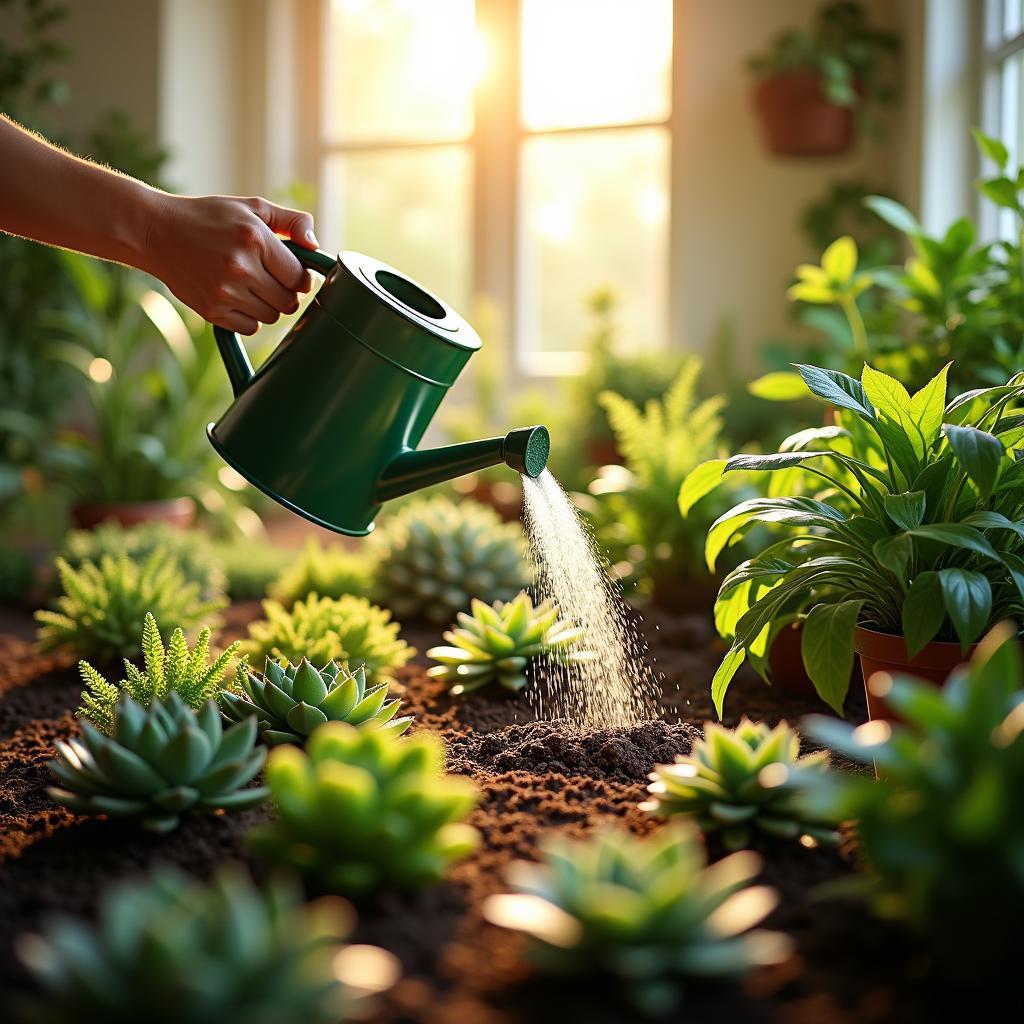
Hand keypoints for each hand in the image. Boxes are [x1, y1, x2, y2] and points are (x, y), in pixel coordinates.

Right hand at [143, 193, 319, 333]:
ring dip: (268, 305)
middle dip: (285, 292)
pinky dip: (249, 317)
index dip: (300, 278)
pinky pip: (251, 327)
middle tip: (271, 279)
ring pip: (271, 316)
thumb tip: (316, 246)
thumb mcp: (251, 208)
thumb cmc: (208, 218)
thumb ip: (291, 222)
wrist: (156, 232)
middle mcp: (241, 267)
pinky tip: (237, 297)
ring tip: (251, 286)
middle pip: (288, 301)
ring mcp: (225, 291)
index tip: (292, 273)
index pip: (299, 277)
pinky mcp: (212, 310)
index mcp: (255, 239)